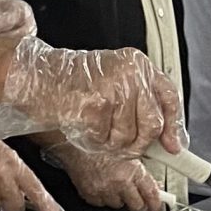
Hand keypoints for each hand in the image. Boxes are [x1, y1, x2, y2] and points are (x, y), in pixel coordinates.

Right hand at [0, 36, 184, 155]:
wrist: (36, 77)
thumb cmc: (72, 84)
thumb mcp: (113, 84)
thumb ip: (140, 105)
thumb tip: (166, 140)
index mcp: (137, 65)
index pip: (168, 96)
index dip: (173, 125)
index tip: (173, 145)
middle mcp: (129, 72)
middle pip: (152, 124)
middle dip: (139, 143)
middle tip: (122, 144)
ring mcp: (113, 86)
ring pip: (128, 137)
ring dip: (110, 143)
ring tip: (95, 128)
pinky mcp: (95, 103)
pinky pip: (103, 139)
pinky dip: (92, 141)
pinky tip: (83, 125)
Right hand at [46, 140, 166, 210]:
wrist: (73, 139)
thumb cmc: (98, 138)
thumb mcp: (128, 147)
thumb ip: (140, 165)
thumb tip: (150, 178)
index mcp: (131, 170)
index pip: (151, 195)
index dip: (157, 206)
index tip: (158, 210)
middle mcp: (118, 183)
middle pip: (136, 205)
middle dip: (138, 201)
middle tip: (137, 194)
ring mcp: (103, 191)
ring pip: (118, 205)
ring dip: (119, 197)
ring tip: (115, 183)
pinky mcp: (89, 194)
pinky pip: (101, 202)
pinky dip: (103, 196)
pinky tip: (102, 183)